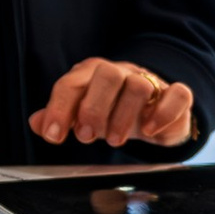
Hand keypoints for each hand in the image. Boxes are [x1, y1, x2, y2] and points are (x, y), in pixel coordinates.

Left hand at [30, 60, 194, 151]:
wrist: (152, 109)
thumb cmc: (111, 110)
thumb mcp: (82, 115)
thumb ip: (60, 118)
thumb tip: (37, 123)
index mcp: (91, 74)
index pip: (71, 83)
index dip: (60, 109)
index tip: (55, 136)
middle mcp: (120, 73)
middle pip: (107, 75)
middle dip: (93, 108)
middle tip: (86, 137)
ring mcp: (150, 80)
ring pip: (139, 86)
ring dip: (124, 116)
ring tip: (115, 140)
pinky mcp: (175, 95)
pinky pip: (177, 94)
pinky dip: (163, 114)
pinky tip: (149, 131)